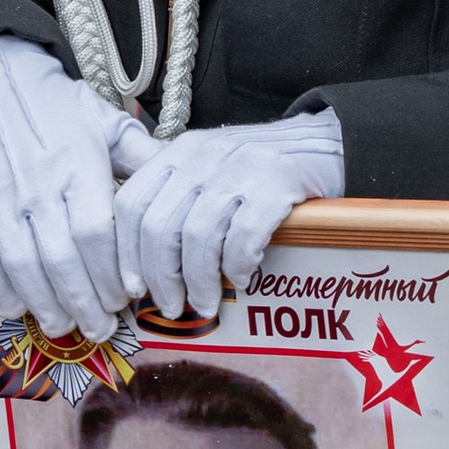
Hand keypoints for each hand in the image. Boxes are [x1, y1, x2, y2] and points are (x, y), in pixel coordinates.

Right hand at [0, 38, 151, 340]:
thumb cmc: (56, 104)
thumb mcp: (108, 122)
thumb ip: (144, 159)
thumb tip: (185, 183)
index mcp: (80, 165)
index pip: (97, 234)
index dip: (111, 274)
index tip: (126, 298)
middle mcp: (39, 183)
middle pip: (62, 259)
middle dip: (84, 302)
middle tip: (100, 328)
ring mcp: (0, 195)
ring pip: (22, 264)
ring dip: (44, 303)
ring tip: (64, 325)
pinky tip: (15, 307)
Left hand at [115, 109, 345, 318]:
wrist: (323, 142)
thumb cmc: (259, 168)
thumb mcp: (208, 168)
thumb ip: (176, 198)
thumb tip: (142, 263)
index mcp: (178, 152)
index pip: (131, 203)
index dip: (125, 253)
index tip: (133, 288)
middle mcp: (202, 155)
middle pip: (160, 227)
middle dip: (161, 278)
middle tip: (172, 307)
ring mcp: (239, 167)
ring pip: (198, 237)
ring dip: (199, 282)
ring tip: (207, 304)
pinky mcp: (276, 181)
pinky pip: (243, 237)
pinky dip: (236, 266)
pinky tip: (241, 278)